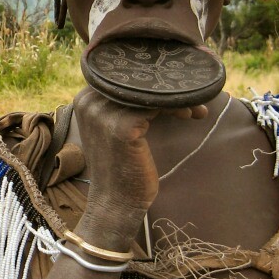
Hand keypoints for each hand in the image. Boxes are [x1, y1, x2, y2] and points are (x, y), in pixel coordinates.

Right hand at [74, 88, 206, 246]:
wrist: (116, 202)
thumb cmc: (121, 166)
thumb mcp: (115, 127)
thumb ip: (124, 103)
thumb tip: (159, 80)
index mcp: (85, 98)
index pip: (125, 76)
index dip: (154, 81)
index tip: (177, 91)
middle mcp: (89, 102)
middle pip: (138, 80)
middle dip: (169, 88)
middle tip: (193, 100)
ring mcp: (104, 114)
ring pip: (150, 91)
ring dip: (178, 98)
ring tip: (193, 111)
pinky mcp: (122, 127)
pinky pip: (158, 105)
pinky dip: (178, 108)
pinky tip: (189, 115)